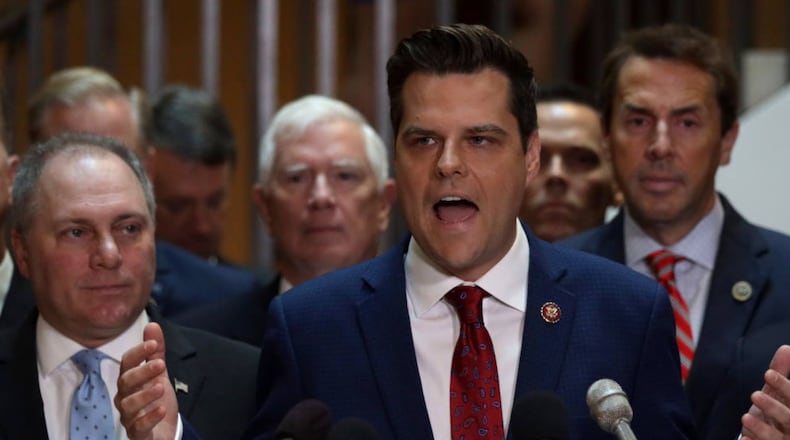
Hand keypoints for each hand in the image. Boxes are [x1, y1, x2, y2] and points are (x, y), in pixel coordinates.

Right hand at [115, 322, 178, 439]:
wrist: (163, 429)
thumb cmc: (156, 399)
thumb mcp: (159, 373)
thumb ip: (155, 352)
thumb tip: (152, 325)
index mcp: (129, 380)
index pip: (127, 363)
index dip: (138, 353)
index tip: (153, 344)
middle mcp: (125, 397)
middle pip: (125, 382)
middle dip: (142, 372)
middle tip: (160, 364)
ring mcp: (129, 416)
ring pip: (129, 405)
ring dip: (145, 395)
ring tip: (161, 387)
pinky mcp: (137, 432)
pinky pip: (138, 427)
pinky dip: (149, 418)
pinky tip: (161, 409)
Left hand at [741, 345, 789, 438]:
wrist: (771, 437)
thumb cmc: (774, 412)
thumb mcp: (775, 392)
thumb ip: (780, 372)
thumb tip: (787, 348)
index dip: (784, 386)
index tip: (767, 373)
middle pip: (789, 418)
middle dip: (773, 407)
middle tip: (754, 395)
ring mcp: (784, 439)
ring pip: (775, 437)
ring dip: (761, 428)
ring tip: (745, 418)